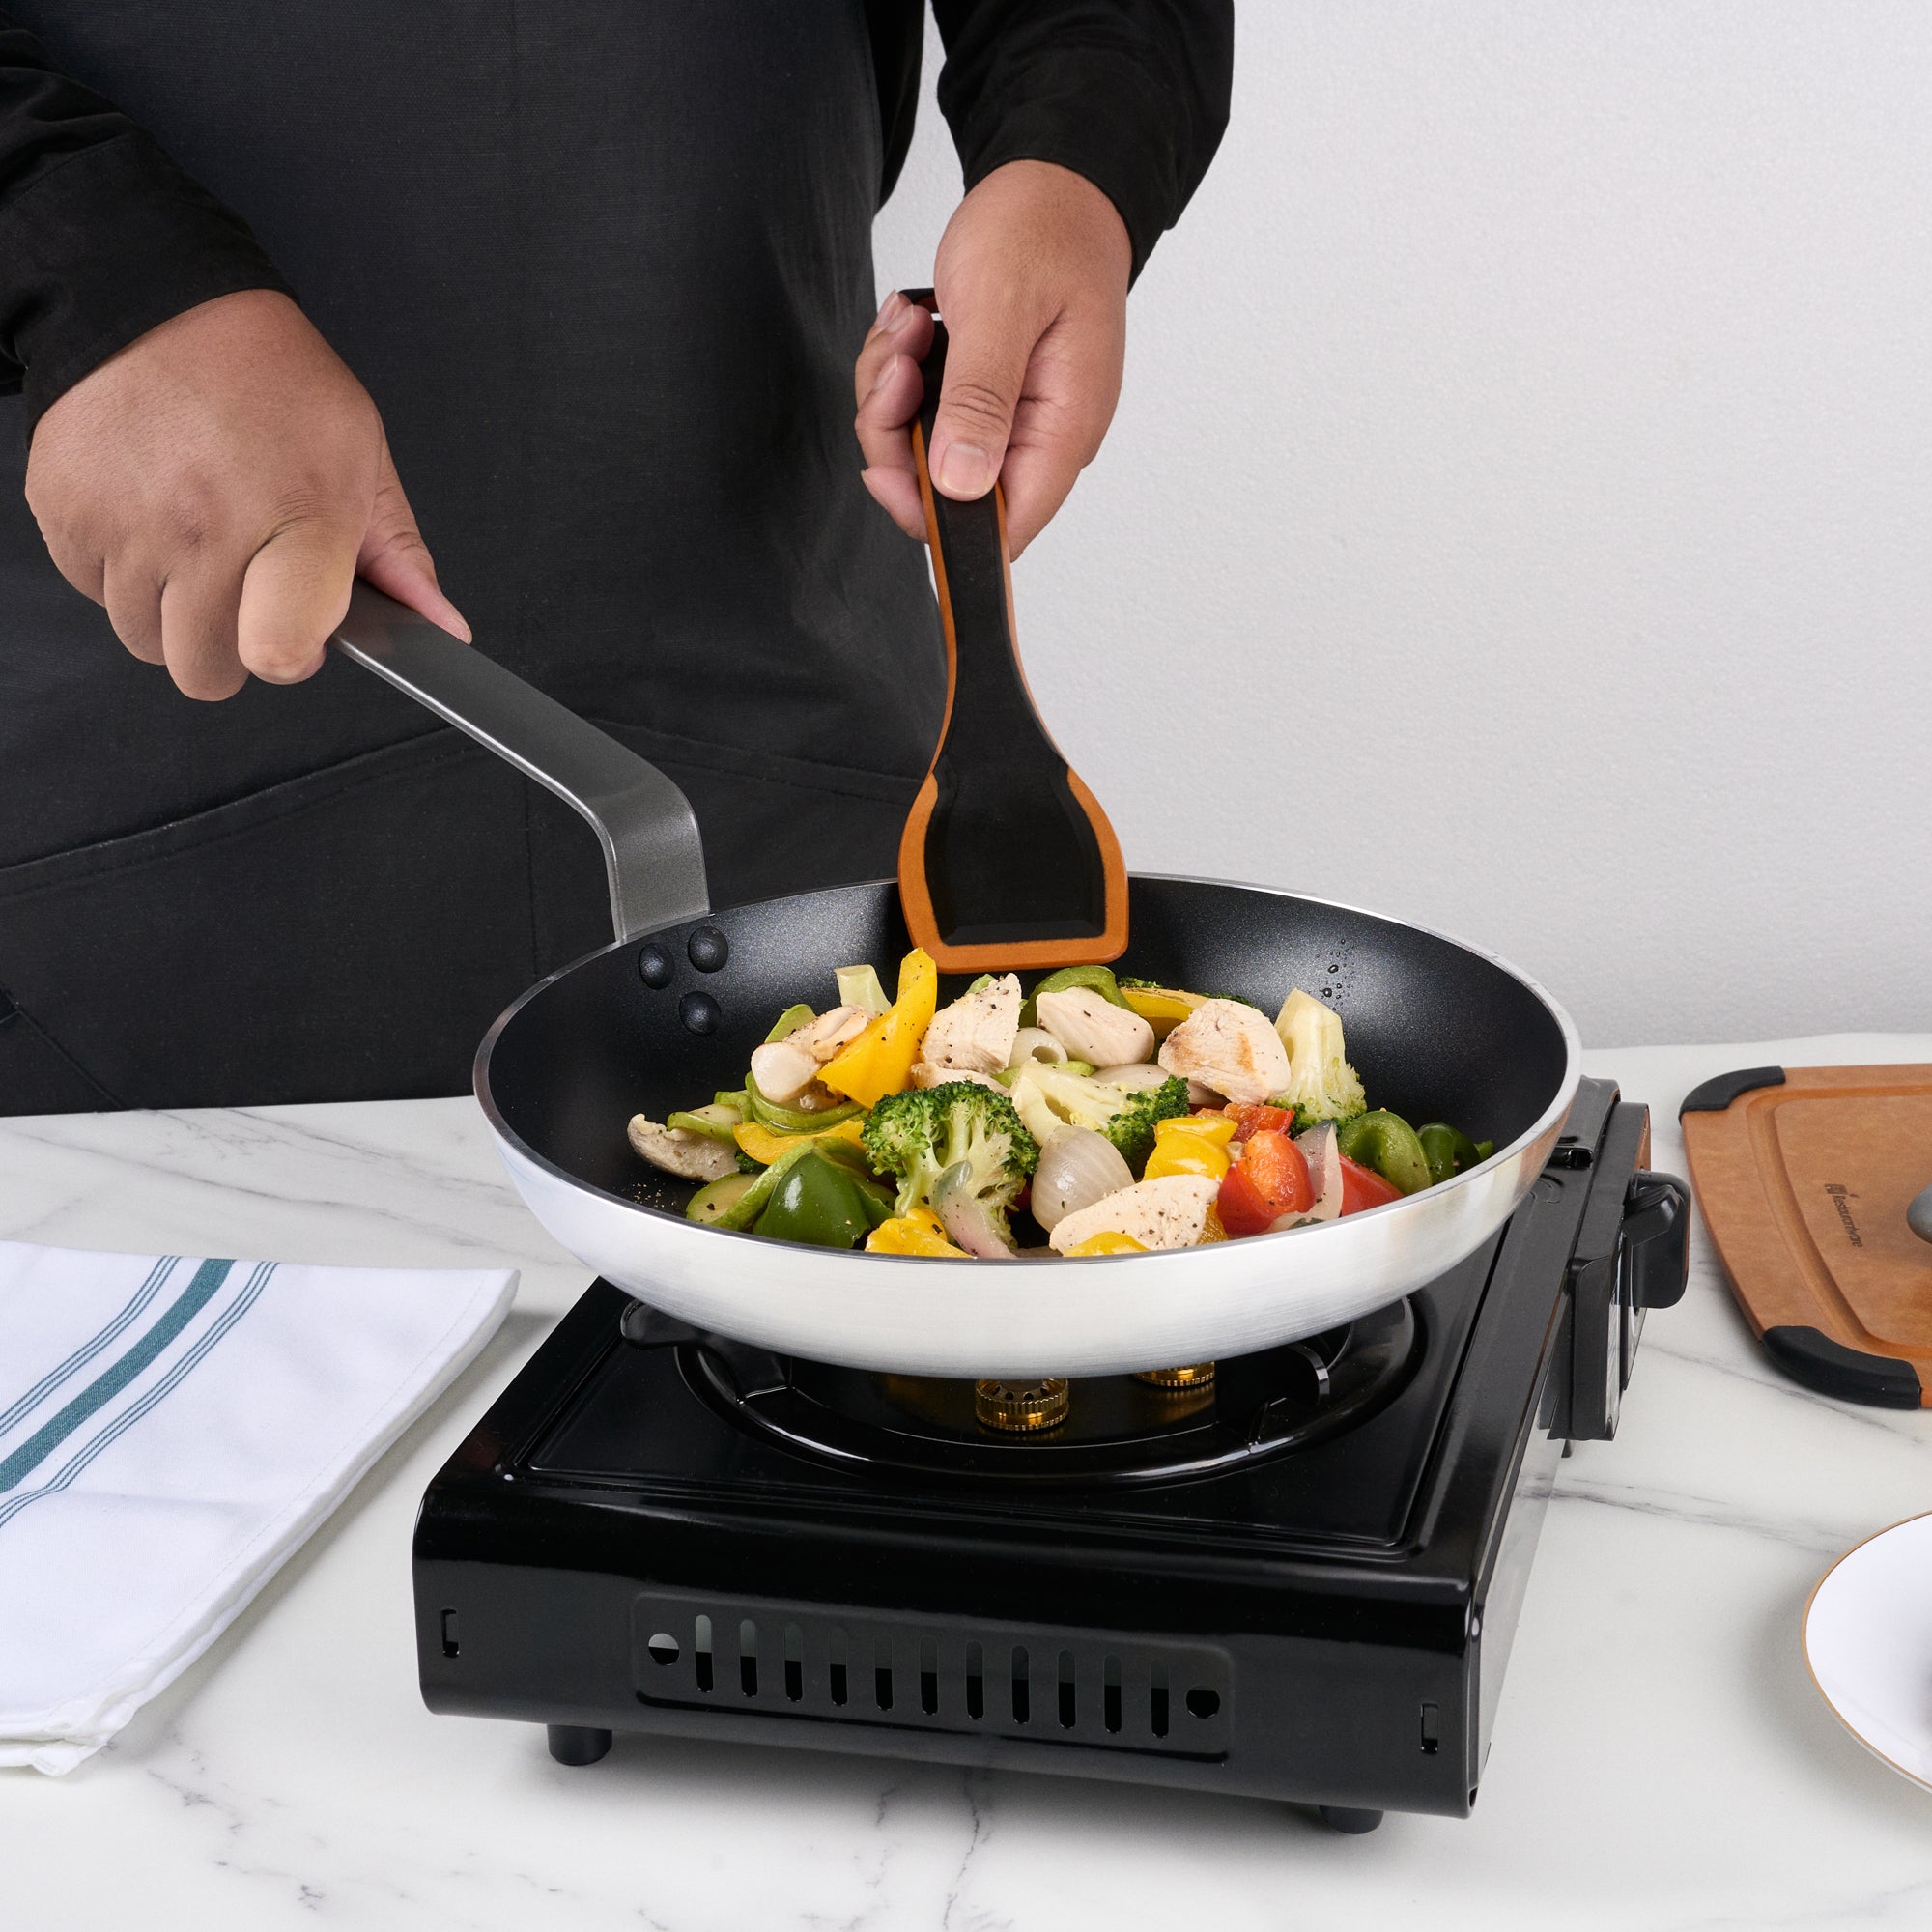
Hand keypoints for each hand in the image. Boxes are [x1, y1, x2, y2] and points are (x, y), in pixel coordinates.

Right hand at [24, 289, 466, 700]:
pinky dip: (121, 575)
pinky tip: (150, 521)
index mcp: (296, 520)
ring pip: (146, 641)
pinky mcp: (65, 513)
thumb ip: (399, 555)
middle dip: (231, 648)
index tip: (299, 636)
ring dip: (173, 615)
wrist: (155, 304)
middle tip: (247, 587)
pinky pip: (94, 593)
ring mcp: (126, 524)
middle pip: (206, 672)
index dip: (291, 659)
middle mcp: (203, 529)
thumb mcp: (361, 455)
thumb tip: (445, 630)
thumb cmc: (271, 381)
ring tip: (197, 545)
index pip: (278, 652)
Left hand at [855, 160, 1130, 558]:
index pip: (1003, 527)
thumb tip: (961, 486)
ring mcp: (1014, 418)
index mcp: (1063, 430)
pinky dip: (902, 374)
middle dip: (899, 437)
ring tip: (911, 329)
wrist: (1054, 181)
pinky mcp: (988, 397)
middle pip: (950, 492)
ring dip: (895, 395)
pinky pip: (924, 414)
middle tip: (899, 364)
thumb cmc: (1041, 229)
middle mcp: (1042, 437)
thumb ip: (980, 402)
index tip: (887, 465)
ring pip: (925, 451)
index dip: (936, 515)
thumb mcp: (1000, 309)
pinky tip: (915, 326)